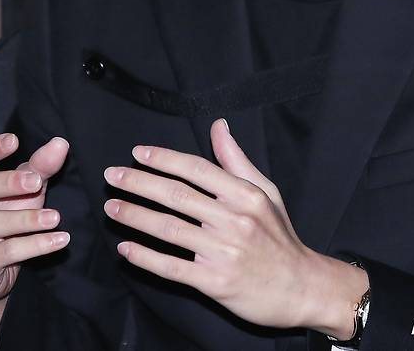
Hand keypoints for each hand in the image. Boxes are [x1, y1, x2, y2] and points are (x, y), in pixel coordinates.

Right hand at [0, 133, 69, 304]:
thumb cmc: (5, 216)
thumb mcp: (24, 190)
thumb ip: (40, 167)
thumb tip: (61, 144)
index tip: (13, 140)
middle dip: (8, 182)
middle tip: (36, 181)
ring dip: (28, 219)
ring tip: (55, 217)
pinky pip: (9, 251)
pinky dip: (37, 245)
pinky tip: (60, 239)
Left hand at [103, 118, 322, 328]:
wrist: (301, 288)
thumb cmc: (279, 236)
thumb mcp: (265, 192)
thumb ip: (236, 160)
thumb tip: (218, 126)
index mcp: (245, 194)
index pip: (196, 169)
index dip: (164, 159)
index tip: (137, 153)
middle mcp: (234, 220)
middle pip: (176, 195)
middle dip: (139, 183)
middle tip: (112, 177)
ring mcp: (224, 252)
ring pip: (169, 229)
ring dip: (135, 217)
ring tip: (112, 208)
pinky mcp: (215, 282)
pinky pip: (173, 267)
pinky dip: (146, 257)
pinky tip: (127, 249)